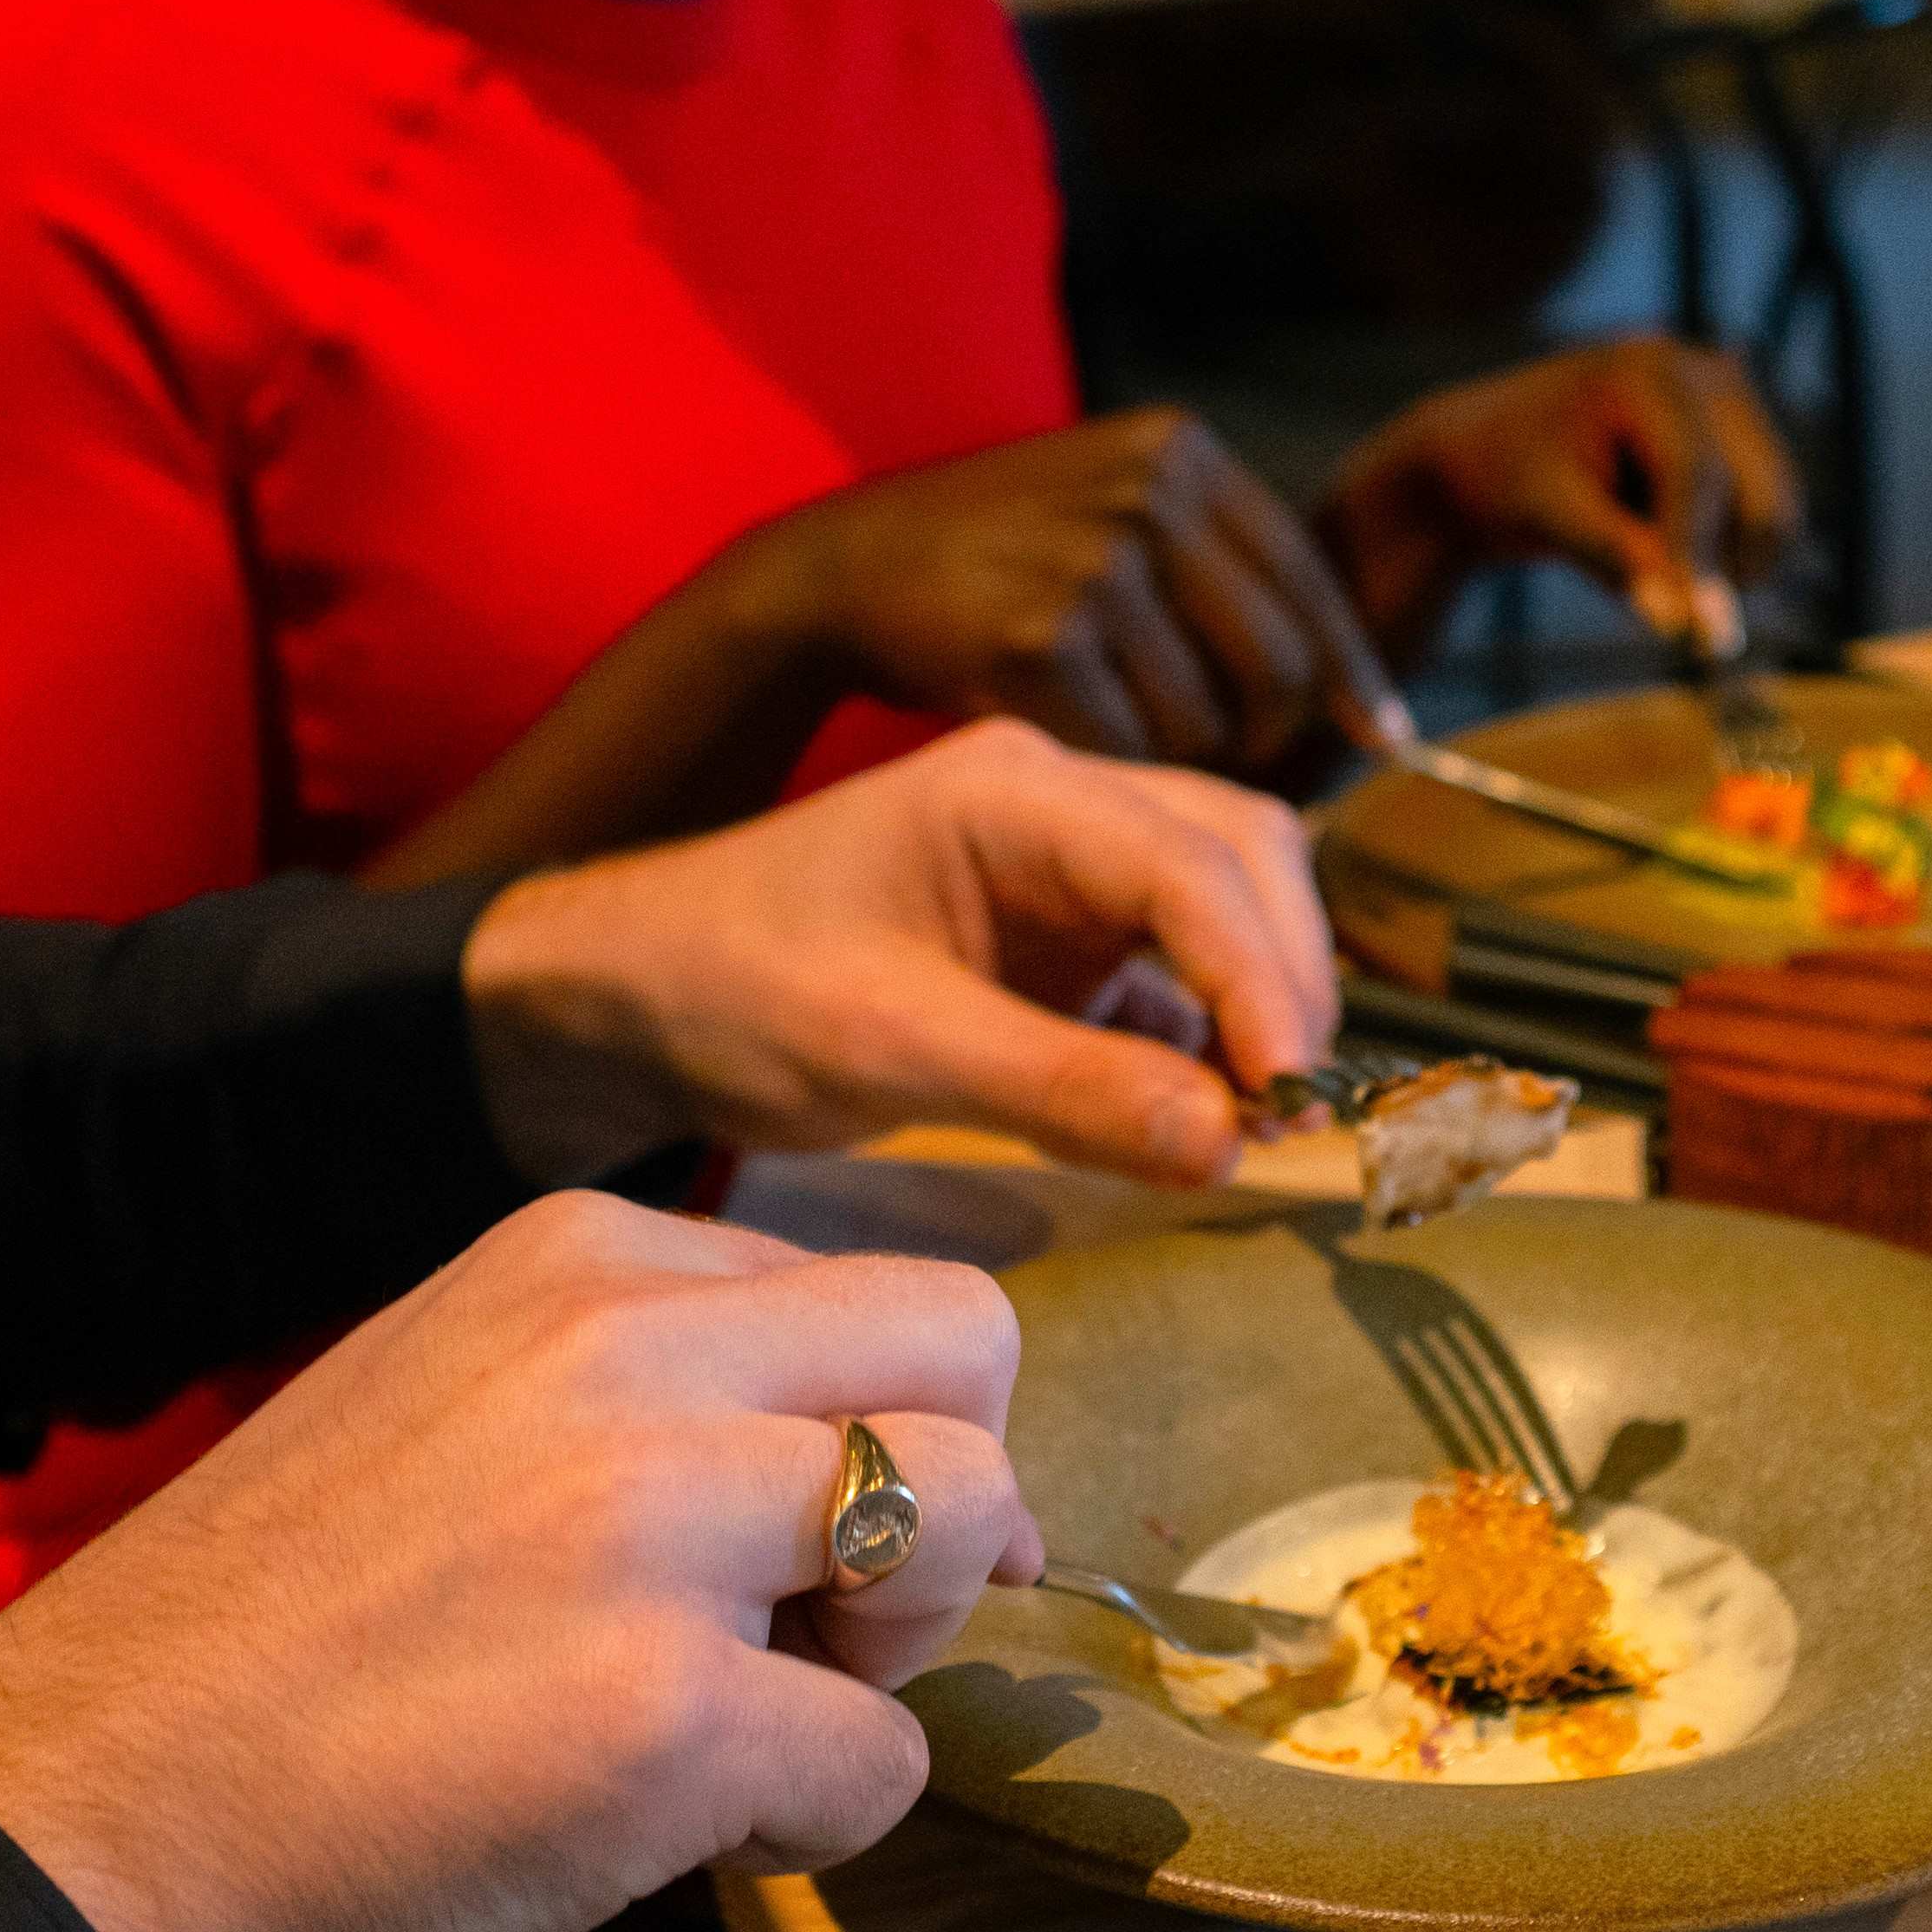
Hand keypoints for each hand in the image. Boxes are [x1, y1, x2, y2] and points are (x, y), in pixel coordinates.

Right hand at [0, 1193, 1041, 1931]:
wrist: (98, 1800)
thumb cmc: (277, 1629)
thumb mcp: (458, 1395)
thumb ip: (647, 1383)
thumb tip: (867, 1451)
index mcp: (577, 1259)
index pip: (870, 1285)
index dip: (876, 1422)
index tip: (797, 1530)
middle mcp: (628, 1352)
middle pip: (970, 1347)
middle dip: (952, 1492)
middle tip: (827, 1616)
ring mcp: (655, 1524)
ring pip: (974, 1519)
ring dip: (894, 1651)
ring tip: (740, 1710)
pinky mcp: (671, 1713)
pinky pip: (887, 1759)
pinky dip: (811, 1819)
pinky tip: (663, 1825)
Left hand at [459, 715, 1333, 1186]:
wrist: (635, 994)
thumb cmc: (733, 988)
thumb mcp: (889, 1045)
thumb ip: (1062, 1088)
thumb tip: (1231, 1142)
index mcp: (1012, 789)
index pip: (1188, 861)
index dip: (1263, 977)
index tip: (1296, 1093)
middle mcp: (1058, 805)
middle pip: (1239, 858)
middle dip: (1284, 979)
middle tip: (1296, 1115)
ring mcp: (1065, 869)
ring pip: (1224, 910)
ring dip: (1259, 1009)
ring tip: (1263, 1125)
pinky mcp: (1062, 942)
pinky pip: (1175, 974)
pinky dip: (1211, 1041)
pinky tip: (1206, 1118)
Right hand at [754, 408, 1385, 771]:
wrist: (840, 570)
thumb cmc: (994, 561)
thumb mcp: (1109, 505)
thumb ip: (1216, 563)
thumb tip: (1347, 685)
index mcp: (1179, 451)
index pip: (1307, 575)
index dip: (1349, 668)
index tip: (1380, 734)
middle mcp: (1148, 493)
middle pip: (1277, 662)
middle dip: (1261, 731)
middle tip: (1222, 760)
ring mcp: (1093, 563)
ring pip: (1205, 720)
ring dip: (1169, 752)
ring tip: (1105, 720)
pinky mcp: (1039, 639)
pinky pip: (1129, 750)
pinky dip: (1107, 767)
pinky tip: (1060, 736)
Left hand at [1316, 336, 1796, 655]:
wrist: (1495, 451)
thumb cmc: (1508, 477)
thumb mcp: (1547, 514)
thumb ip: (1616, 559)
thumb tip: (1683, 623)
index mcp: (1645, 372)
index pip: (1693, 472)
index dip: (1699, 555)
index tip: (1704, 634)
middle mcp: (1706, 373)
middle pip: (1759, 498)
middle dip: (1719, 566)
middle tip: (1670, 620)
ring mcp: (1735, 402)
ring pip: (1777, 518)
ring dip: (1722, 564)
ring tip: (1630, 544)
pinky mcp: (1748, 436)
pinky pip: (1769, 521)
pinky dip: (1723, 552)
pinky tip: (1654, 530)